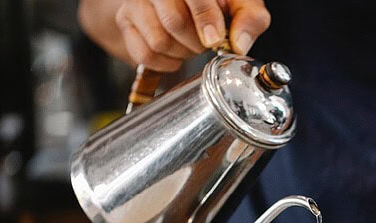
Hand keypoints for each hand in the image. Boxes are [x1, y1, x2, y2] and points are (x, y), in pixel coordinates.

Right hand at [114, 0, 270, 70]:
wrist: (186, 0)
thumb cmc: (218, 0)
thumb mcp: (241, 3)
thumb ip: (249, 19)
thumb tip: (239, 44)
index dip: (205, 20)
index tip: (215, 40)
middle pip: (173, 21)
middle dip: (196, 43)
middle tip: (206, 42)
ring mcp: (136, 2)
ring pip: (157, 41)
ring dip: (181, 54)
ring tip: (191, 45)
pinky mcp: (125, 20)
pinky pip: (143, 54)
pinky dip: (165, 63)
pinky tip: (176, 53)